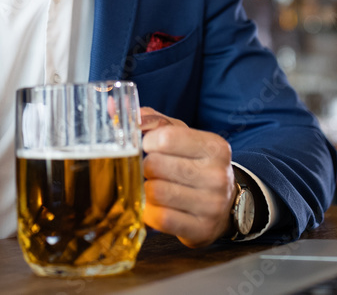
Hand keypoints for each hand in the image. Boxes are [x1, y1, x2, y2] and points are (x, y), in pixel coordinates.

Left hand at [140, 107, 235, 247]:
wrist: (224, 206)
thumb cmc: (195, 165)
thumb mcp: (183, 137)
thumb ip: (152, 121)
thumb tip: (111, 106)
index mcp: (214, 147)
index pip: (166, 137)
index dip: (147, 141)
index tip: (148, 147)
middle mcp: (217, 175)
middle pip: (155, 165)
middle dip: (145, 168)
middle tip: (150, 171)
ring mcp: (211, 205)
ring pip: (155, 192)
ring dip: (146, 190)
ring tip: (153, 188)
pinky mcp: (201, 229)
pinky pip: (160, 218)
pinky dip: (149, 212)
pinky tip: (154, 207)